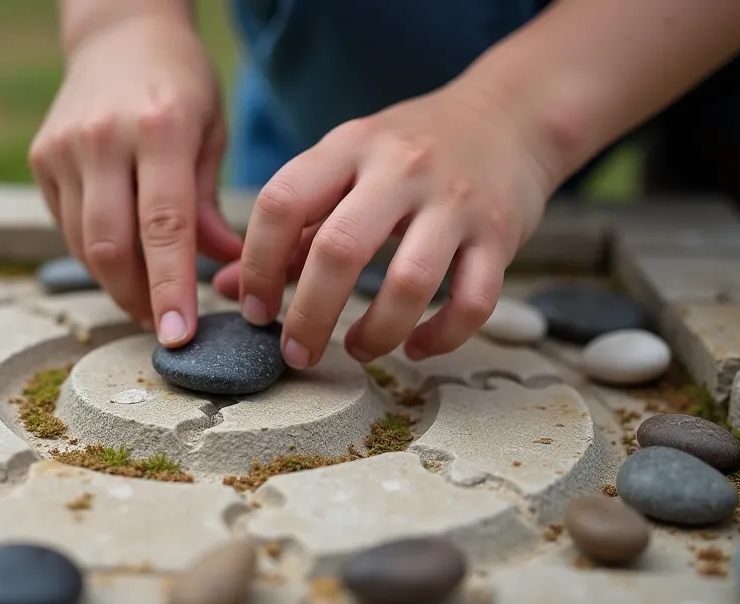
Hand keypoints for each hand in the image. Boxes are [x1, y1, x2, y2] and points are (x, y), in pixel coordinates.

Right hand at [30, 15, 241, 344]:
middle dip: (137, 299)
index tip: (179, 336)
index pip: (165, 228)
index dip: (171, 289)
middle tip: (165, 327)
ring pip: (83, 245)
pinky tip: (121, 259)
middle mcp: (104, 137)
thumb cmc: (180, 86)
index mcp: (161, 128)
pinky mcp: (41, 157)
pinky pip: (67, 227)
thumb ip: (211, 206)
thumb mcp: (211, 134)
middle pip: (111, 246)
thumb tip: (226, 270)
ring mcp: (65, 147)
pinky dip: (95, 255)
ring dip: (116, 284)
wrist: (120, 34)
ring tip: (147, 299)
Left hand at [215, 83, 556, 366]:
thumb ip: (292, 228)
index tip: (256, 309)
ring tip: (358, 351)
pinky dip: (442, 336)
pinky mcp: (499, 235)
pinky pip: (474, 300)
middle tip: (297, 352)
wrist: (510, 115)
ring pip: (411, 282)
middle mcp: (400, 169)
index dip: (257, 264)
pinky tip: (418, 347)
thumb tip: (229, 289)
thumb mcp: (344, 166)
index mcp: (349, 147)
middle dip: (309, 315)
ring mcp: (455, 202)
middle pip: (340, 249)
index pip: (282, 202)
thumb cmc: (411, 150)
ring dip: (377, 332)